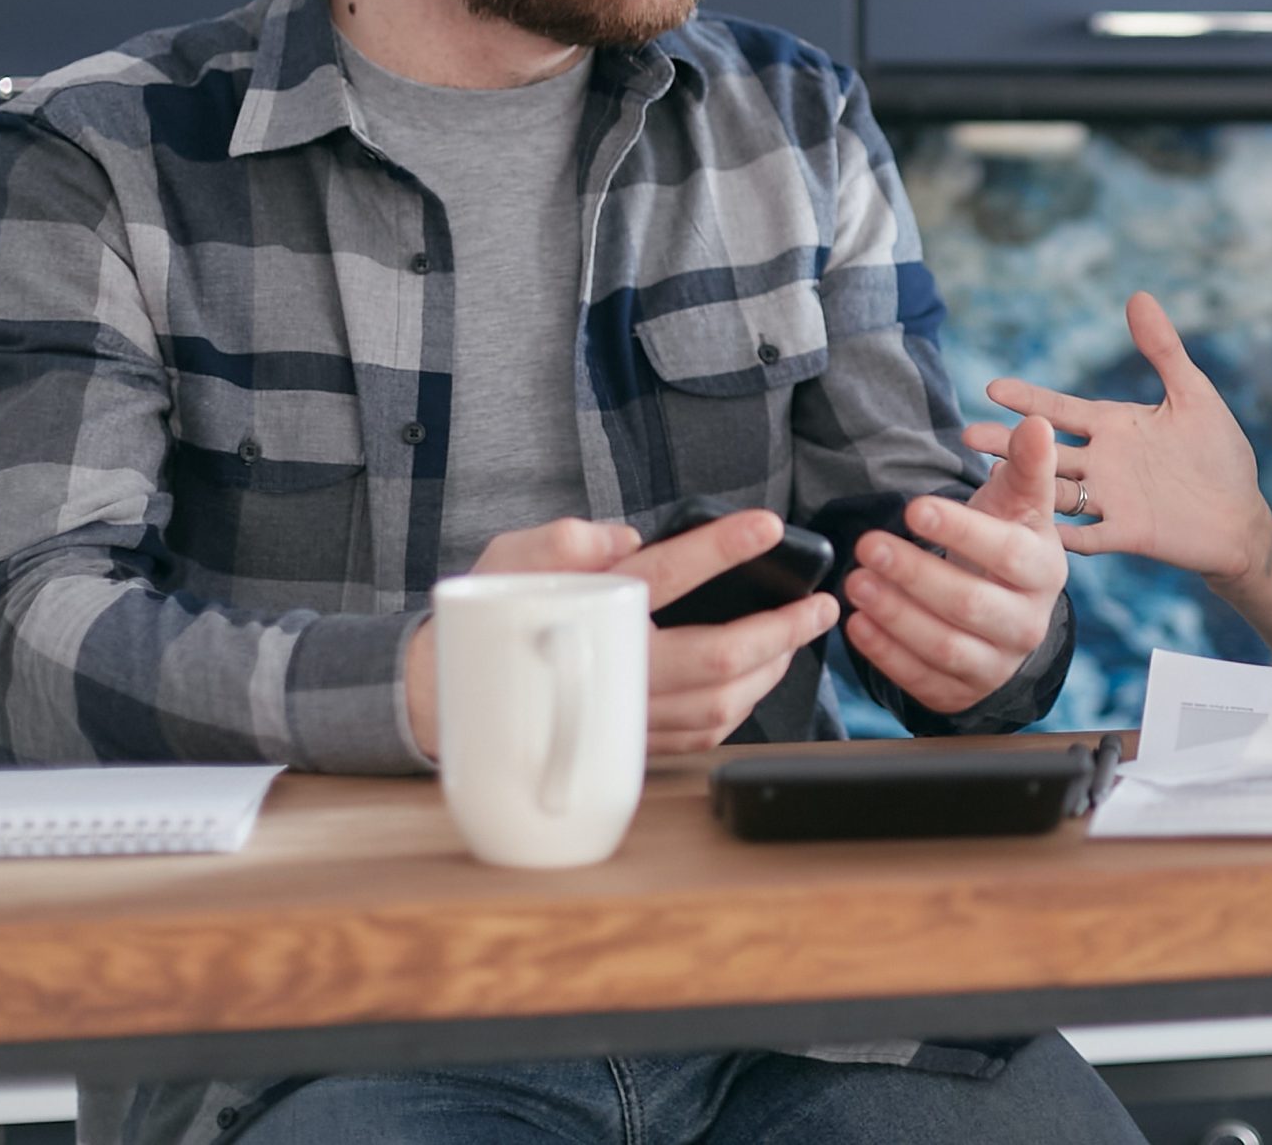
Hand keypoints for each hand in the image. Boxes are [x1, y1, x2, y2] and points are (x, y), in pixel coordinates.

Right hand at [404, 513, 839, 761]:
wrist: (450, 695)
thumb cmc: (490, 618)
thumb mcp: (510, 561)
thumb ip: (561, 542)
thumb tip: (620, 540)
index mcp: (592, 617)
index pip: (669, 575)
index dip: (722, 547)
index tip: (768, 525)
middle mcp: (617, 675)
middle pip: (720, 658)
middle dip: (783, 630)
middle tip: (821, 605)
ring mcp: (627, 718)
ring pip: (721, 705)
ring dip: (770, 671)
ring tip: (798, 639)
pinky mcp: (630, 744)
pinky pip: (701, 734)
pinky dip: (740, 709)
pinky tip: (757, 680)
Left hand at [841, 413, 1069, 715]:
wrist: (1009, 611)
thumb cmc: (1007, 543)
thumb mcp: (1020, 504)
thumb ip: (1028, 464)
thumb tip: (1037, 423)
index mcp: (1044, 570)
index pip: (1007, 553)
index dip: (961, 532)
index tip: (913, 508)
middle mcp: (1028, 622)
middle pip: (970, 604)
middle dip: (914, 575)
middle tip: (867, 546)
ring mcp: (998, 663)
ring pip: (945, 646)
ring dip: (895, 615)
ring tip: (855, 583)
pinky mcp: (964, 691)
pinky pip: (923, 679)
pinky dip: (886, 654)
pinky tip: (856, 625)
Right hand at [964, 290, 1271, 580]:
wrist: (1242, 518)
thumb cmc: (1219, 454)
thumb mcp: (1193, 396)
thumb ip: (1163, 350)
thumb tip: (1137, 295)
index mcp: (1113, 426)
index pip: (1061, 409)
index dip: (1029, 399)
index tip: (992, 388)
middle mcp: (1102, 462)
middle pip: (1045, 450)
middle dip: (1007, 442)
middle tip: (968, 434)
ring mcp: (1110, 499)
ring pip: (1055, 490)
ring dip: (1026, 483)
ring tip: (989, 478)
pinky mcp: (1126, 534)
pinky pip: (1088, 536)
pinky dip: (1063, 535)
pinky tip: (1037, 531)